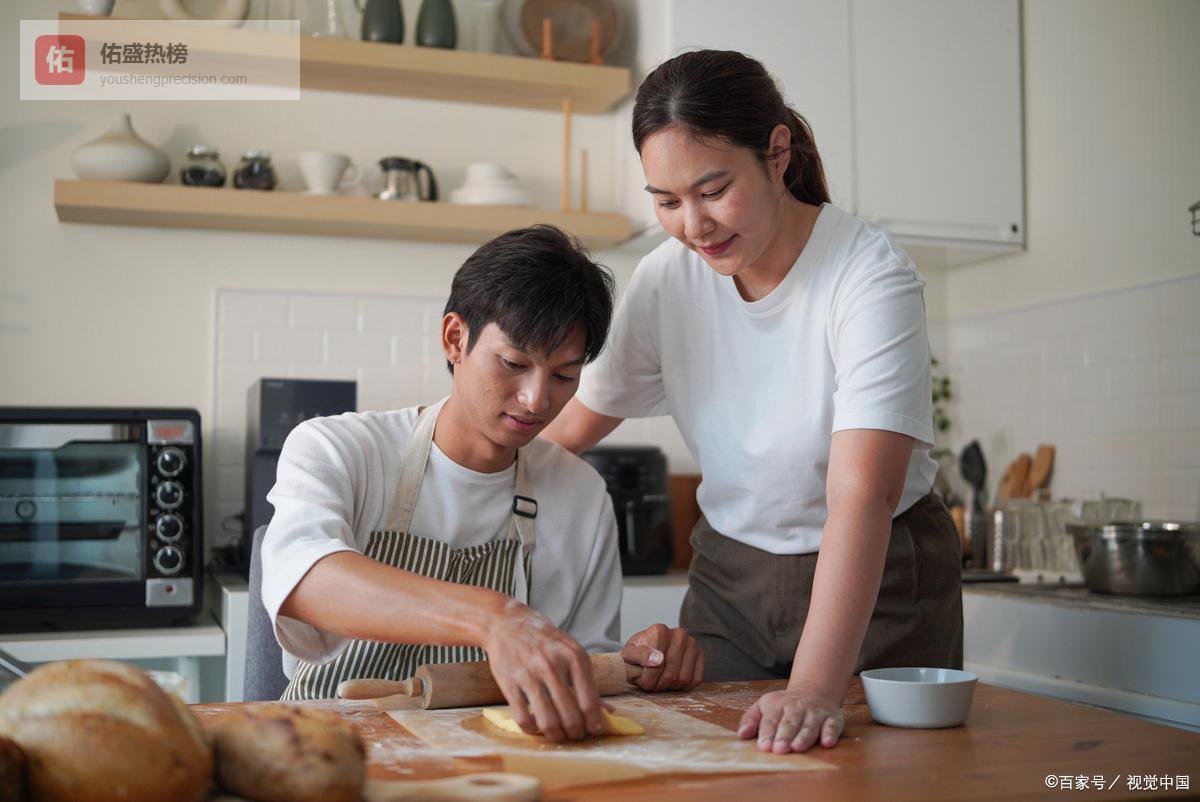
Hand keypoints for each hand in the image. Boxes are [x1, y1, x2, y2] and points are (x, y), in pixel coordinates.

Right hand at [482, 599, 604, 741]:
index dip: (594, 723)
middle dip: (576, 733)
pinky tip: (536, 725)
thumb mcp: (572, 652)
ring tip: (558, 735)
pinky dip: (532, 729)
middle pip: (571, 716)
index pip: (590, 702)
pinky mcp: (509, 683)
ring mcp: (530, 675)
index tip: (594, 731)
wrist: (508, 624)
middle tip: (575, 735)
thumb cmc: (545, 641)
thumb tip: (610, 712)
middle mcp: (553, 666)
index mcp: (574, 657)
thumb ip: (588, 682)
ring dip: (556, 735)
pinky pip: (523, 719)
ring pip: (548, 721)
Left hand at [620, 623, 703, 691]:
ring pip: (684, 678)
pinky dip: (683, 686)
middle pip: (671, 674)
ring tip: (661, 681)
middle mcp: (678, 634)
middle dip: (659, 685)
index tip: (642, 681)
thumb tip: (658, 660)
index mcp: (659, 630)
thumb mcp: (629, 654)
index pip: (657, 665)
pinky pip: (695, 680)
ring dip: (670, 686)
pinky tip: (672, 681)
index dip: (648, 680)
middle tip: (651, 684)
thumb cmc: (638, 654)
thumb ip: (639, 656)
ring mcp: (691, 643)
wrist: (649, 650)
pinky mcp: (700, 654)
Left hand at [736, 686, 843, 752]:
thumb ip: (750, 719)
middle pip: (790, 723)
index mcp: (777, 706)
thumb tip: (740, 736)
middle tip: (779, 750)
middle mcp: (797, 708)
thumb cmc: (784, 705)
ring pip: (809, 726)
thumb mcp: (763, 706)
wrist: (813, 690)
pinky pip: (832, 726)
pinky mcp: (832, 718)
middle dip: (784, 736)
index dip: (767, 733)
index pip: (771, 720)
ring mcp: (815, 713)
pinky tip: (827, 743)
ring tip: (798, 747)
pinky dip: (830, 734)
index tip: (763, 746)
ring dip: (804, 737)